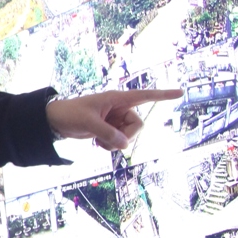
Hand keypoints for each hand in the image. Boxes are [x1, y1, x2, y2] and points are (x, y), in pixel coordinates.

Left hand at [46, 88, 182, 149]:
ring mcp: (115, 119)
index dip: (163, 95)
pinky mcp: (110, 129)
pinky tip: (97, 143)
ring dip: (116, 143)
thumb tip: (124, 145)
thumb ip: (108, 133)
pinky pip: (120, 141)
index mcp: (117, 98)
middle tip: (108, 139)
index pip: (145, 95)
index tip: (181, 92)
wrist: (56, 121)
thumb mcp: (89, 123)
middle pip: (138, 125)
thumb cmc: (70, 114)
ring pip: (129, 136)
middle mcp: (119, 108)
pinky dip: (111, 145)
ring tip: (98, 141)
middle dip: (126, 136)